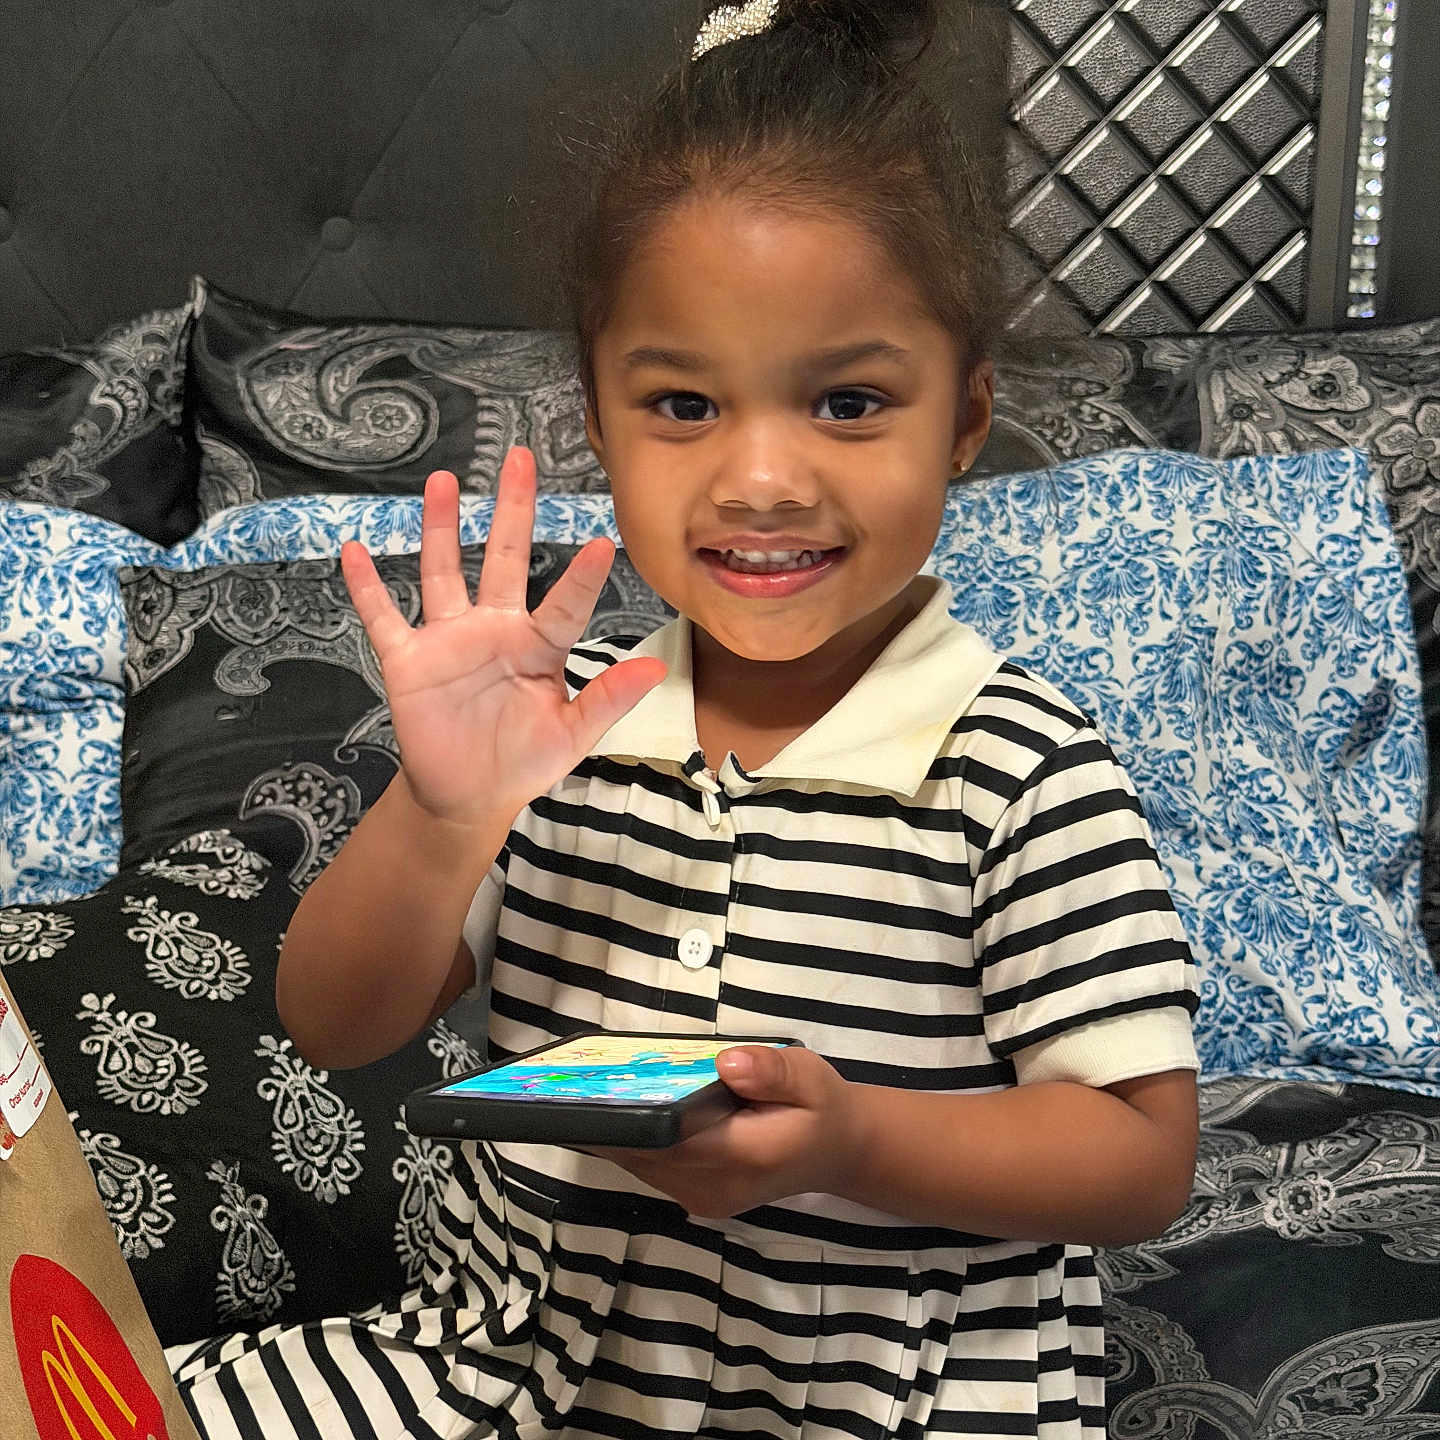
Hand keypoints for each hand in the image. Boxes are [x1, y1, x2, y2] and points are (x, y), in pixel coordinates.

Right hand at [341, 448, 666, 825]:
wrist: (468, 796)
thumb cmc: (524, 760)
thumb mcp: (572, 735)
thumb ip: (607, 700)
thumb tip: (654, 669)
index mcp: (538, 646)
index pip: (565, 604)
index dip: (582, 577)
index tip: (604, 544)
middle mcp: (494, 629)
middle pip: (505, 558)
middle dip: (512, 509)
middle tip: (519, 458)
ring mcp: (448, 640)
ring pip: (442, 571)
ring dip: (440, 527)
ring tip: (443, 480)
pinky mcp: (408, 660)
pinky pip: (383, 617)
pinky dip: (367, 587)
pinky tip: (354, 550)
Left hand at [589, 1045, 859, 1217]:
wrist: (838, 1151)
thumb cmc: (821, 1107)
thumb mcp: (809, 1075)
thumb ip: (771, 1070)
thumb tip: (728, 1063)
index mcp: (746, 1155)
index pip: (672, 1139)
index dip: (631, 1116)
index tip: (597, 1089)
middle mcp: (717, 1187)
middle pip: (647, 1154)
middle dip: (615, 1120)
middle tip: (580, 1080)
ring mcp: (704, 1200)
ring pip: (642, 1165)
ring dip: (620, 1131)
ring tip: (592, 1090)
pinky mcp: (697, 1199)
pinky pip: (652, 1170)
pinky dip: (635, 1142)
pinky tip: (622, 1110)